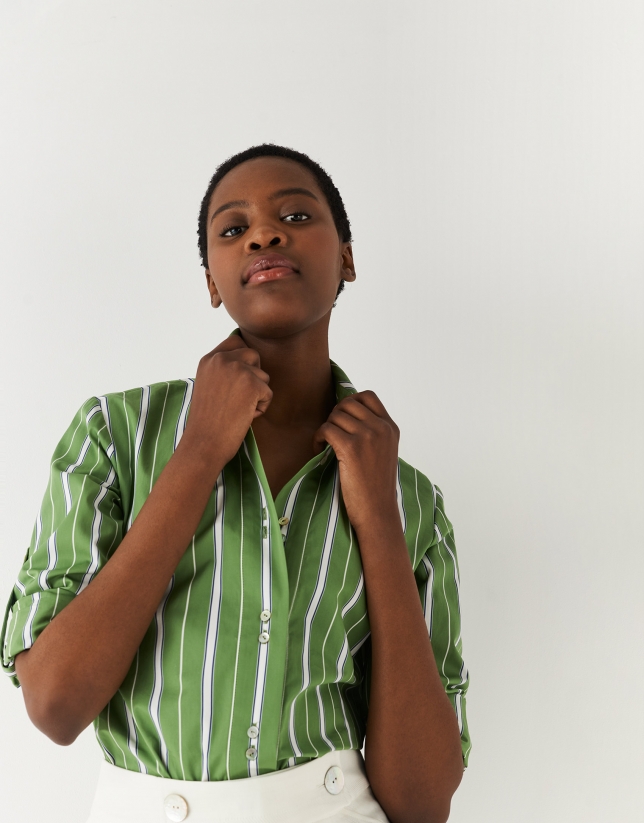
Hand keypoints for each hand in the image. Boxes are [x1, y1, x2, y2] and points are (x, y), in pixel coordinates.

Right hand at [181, 336, 271, 469]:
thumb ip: (222, 370)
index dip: (243, 359)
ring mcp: (237, 370)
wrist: (203, 443)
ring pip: (263, 376)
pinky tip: (243, 417)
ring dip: (256, 395)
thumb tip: (248, 360)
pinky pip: (268, 394)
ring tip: (237, 410)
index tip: (237, 380)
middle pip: (253, 355)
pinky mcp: (252, 384)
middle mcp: (222, 359)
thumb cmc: (206, 421)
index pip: (236, 341)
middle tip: (238, 398)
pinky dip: (260, 408)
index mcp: (209, 358)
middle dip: (253, 376)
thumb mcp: (207, 385)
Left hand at [314, 391, 399, 535]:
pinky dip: (318, 438)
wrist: (378, 511)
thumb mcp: (385, 451)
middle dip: (335, 416)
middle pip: (348, 403)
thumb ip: (374, 431)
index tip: (342, 420)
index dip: (350, 402)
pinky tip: (319, 450)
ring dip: (325, 428)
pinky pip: (326, 429)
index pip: (368, 396)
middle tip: (331, 434)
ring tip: (325, 445)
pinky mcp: (351, 448)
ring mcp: (367, 436)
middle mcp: (381, 428)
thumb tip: (347, 413)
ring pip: (335, 416)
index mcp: (391, 427)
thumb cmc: (376, 486)